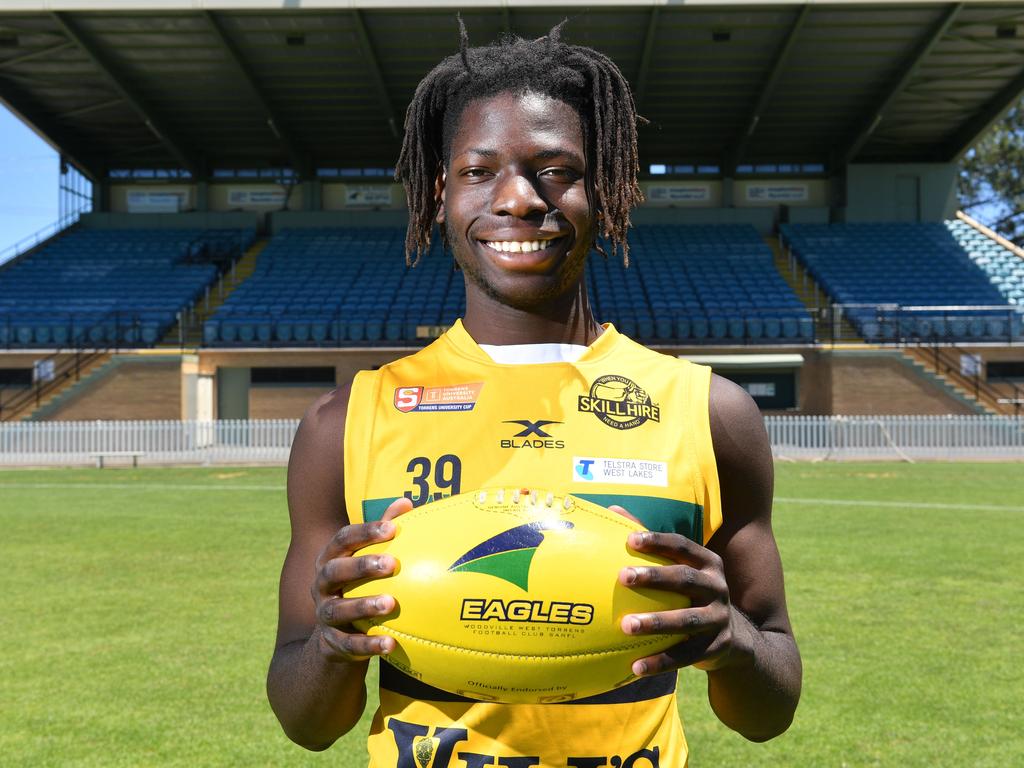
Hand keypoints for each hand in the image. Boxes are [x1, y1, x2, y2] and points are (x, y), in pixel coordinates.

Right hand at [311, 497, 412, 661]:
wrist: (333, 638)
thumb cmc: (358, 587)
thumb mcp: (366, 560)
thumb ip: (383, 532)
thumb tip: (407, 503)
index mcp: (330, 560)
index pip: (343, 540)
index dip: (365, 532)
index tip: (392, 528)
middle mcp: (321, 585)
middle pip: (334, 571)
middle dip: (361, 566)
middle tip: (391, 564)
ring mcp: (324, 614)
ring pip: (338, 609)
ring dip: (364, 606)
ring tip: (391, 604)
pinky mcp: (331, 643)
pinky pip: (347, 645)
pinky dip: (368, 645)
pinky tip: (390, 644)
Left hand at [613, 509, 743, 676]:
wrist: (734, 639)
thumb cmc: (691, 595)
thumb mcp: (681, 569)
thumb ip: (651, 543)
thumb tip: (613, 510)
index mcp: (708, 563)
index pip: (683, 546)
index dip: (658, 541)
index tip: (630, 539)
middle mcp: (718, 588)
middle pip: (685, 579)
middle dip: (655, 577)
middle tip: (623, 576)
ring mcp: (720, 619)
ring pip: (687, 620)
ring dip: (656, 622)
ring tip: (626, 625)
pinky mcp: (717, 647)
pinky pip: (686, 656)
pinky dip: (661, 662)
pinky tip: (635, 666)